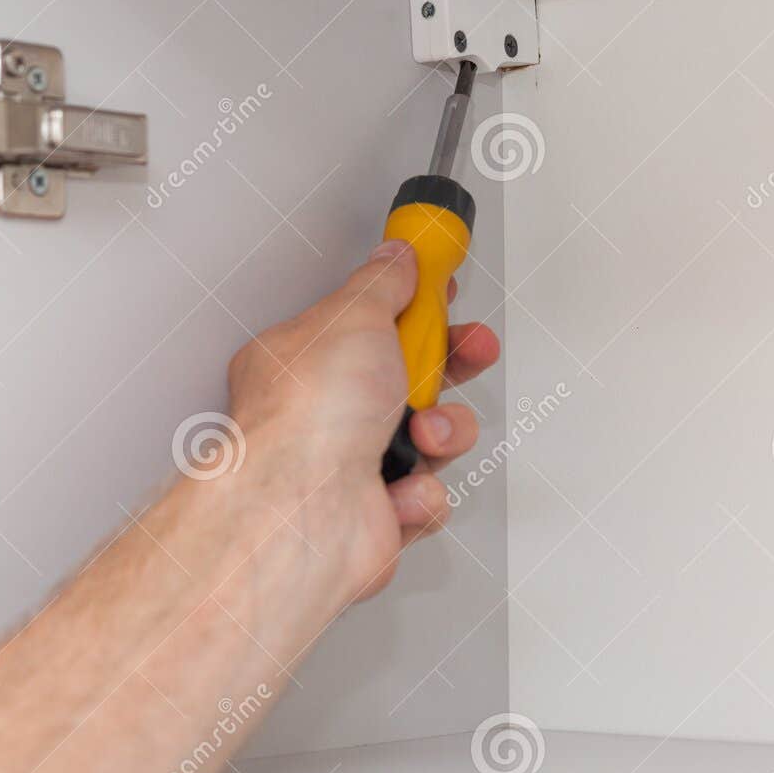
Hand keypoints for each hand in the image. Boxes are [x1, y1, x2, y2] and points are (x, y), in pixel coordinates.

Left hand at [223, 238, 499, 600]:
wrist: (304, 511)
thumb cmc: (308, 418)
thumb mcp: (354, 318)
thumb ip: (382, 284)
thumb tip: (396, 258)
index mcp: (305, 359)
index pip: (367, 321)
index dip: (412, 303)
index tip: (443, 290)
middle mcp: (323, 413)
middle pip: (407, 377)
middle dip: (448, 366)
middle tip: (469, 351)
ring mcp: (348, 465)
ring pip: (429, 438)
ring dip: (441, 433)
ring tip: (422, 433)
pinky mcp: (374, 514)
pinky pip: (427, 494)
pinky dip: (422, 492)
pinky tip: (399, 488)